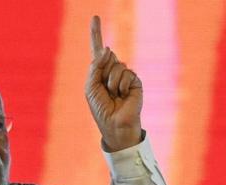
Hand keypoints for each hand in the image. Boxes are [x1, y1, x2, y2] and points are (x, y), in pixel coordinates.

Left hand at [85, 16, 141, 151]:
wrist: (115, 124)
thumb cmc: (100, 109)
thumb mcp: (91, 87)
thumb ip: (95, 67)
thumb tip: (109, 49)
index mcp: (99, 72)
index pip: (97, 50)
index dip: (96, 34)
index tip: (94, 18)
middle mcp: (112, 71)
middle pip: (106, 57)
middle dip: (103, 72)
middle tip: (106, 90)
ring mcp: (124, 75)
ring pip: (116, 65)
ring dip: (111, 82)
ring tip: (114, 96)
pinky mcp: (135, 81)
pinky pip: (127, 73)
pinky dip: (121, 86)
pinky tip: (123, 96)